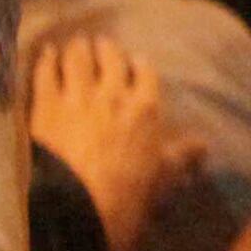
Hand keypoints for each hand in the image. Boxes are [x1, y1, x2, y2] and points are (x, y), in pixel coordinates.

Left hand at [28, 34, 204, 250]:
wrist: (78, 204)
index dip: (139, 64)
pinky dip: (47, 59)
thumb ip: (182, 156)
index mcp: (145, 107)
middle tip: (101, 47)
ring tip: (76, 46)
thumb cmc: (129, 194)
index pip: (145, 72)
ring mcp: (77, 95)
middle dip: (106, 50)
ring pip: (78, 58)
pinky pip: (46, 72)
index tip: (135, 62)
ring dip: (78, 49)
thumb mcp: (163, 175)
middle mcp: (113, 92)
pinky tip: (47, 53)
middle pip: (110, 57)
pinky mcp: (46, 104)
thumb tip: (204, 146)